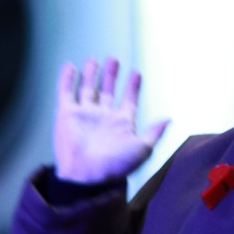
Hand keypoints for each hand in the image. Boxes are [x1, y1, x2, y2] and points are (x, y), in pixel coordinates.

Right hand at [53, 58, 168, 183]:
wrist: (86, 174)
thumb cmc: (115, 165)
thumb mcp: (143, 148)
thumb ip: (154, 132)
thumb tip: (168, 118)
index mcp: (121, 123)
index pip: (128, 100)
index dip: (132, 87)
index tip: (136, 73)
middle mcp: (102, 116)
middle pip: (107, 90)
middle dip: (111, 75)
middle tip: (113, 59)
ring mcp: (84, 113)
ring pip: (87, 88)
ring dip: (91, 74)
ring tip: (94, 60)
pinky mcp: (66, 113)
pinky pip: (66, 92)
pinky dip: (67, 79)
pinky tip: (70, 67)